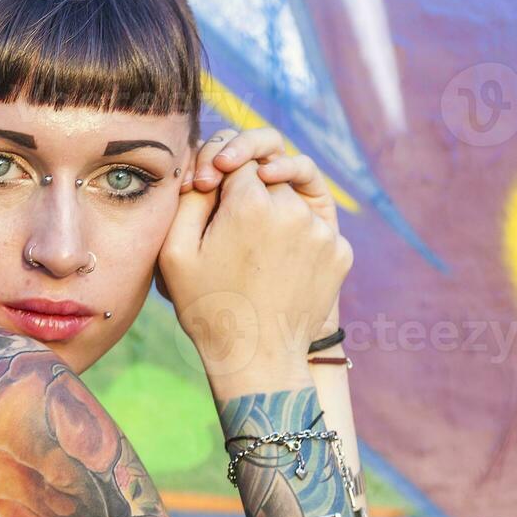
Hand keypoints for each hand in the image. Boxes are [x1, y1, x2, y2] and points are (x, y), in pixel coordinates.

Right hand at [155, 127, 351, 391]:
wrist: (257, 358)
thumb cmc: (208, 306)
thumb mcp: (175, 251)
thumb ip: (190, 196)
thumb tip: (211, 164)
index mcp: (249, 202)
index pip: (238, 158)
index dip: (221, 170)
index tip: (209, 190)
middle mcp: (292, 209)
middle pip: (268, 174)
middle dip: (250, 189)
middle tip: (231, 226)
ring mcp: (322, 231)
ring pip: (295, 197)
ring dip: (276, 210)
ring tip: (256, 247)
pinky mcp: (341, 251)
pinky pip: (315, 226)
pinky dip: (298, 235)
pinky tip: (277, 265)